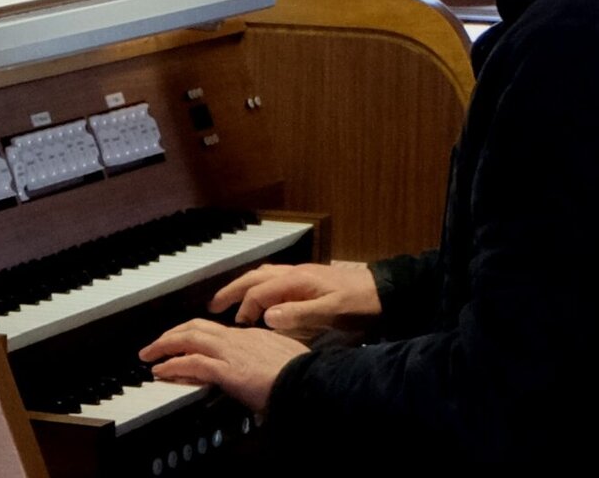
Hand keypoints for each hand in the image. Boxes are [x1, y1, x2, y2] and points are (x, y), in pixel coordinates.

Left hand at [138, 319, 308, 411]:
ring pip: (189, 338)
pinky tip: (161, 371)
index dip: (197, 335)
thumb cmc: (301, 375)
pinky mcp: (226, 370)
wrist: (308, 381)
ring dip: (165, 345)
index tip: (185, 343)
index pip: (217, 331)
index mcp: (253, 336)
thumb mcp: (283, 361)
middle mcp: (239, 338)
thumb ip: (268, 361)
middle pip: (198, 326)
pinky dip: (172, 365)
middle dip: (173, 333)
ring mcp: (231, 352)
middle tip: (156, 344)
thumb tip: (261, 371)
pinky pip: (192, 363)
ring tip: (149, 355)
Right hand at [209, 260, 381, 332]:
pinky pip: (276, 280)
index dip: (245, 308)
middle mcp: (296, 273)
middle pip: (256, 276)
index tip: (237, 326)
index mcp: (297, 279)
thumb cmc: (359, 304)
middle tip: (214, 305)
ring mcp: (302, 275)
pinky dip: (262, 289)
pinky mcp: (309, 280)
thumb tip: (266, 317)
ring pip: (265, 276)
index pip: (260, 291)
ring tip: (233, 303)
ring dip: (246, 287)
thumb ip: (299, 314)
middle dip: (234, 289)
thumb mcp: (331, 313)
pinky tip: (263, 302)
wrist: (384, 292)